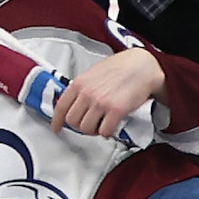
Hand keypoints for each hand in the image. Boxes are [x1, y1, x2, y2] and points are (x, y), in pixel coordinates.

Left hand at [51, 45, 169, 144]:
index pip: (60, 107)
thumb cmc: (120, 68)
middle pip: (72, 121)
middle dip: (79, 126)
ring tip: (101, 125)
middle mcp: (87, 93)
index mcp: (79, 83)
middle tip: (89, 124)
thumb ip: (82, 88)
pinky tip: (111, 127)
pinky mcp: (116, 110)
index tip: (57, 128)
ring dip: (94, 130)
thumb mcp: (93, 74)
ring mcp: (100, 102)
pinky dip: (107, 132)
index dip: (57, 121)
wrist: (141, 66)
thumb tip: (74, 103)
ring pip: (86, 129)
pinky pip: (105, 131)